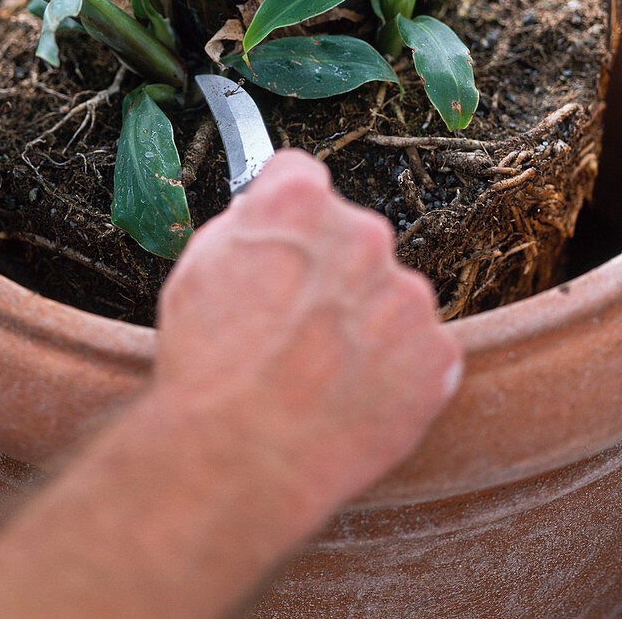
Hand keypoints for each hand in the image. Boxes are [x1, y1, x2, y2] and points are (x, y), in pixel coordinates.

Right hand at [156, 150, 462, 517]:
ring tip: (318, 373)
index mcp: (300, 201)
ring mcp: (408, 294)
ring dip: (364, 323)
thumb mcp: (197, 269)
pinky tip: (350, 397)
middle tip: (296, 325)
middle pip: (353, 238)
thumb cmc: (208, 367)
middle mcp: (364, 234)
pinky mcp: (438, 353)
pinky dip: (394, 372)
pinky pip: (419, 351)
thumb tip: (266, 222)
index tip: (282, 241)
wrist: (240, 457)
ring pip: (388, 297)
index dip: (286, 215)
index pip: (302, 178)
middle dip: (331, 272)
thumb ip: (245, 228)